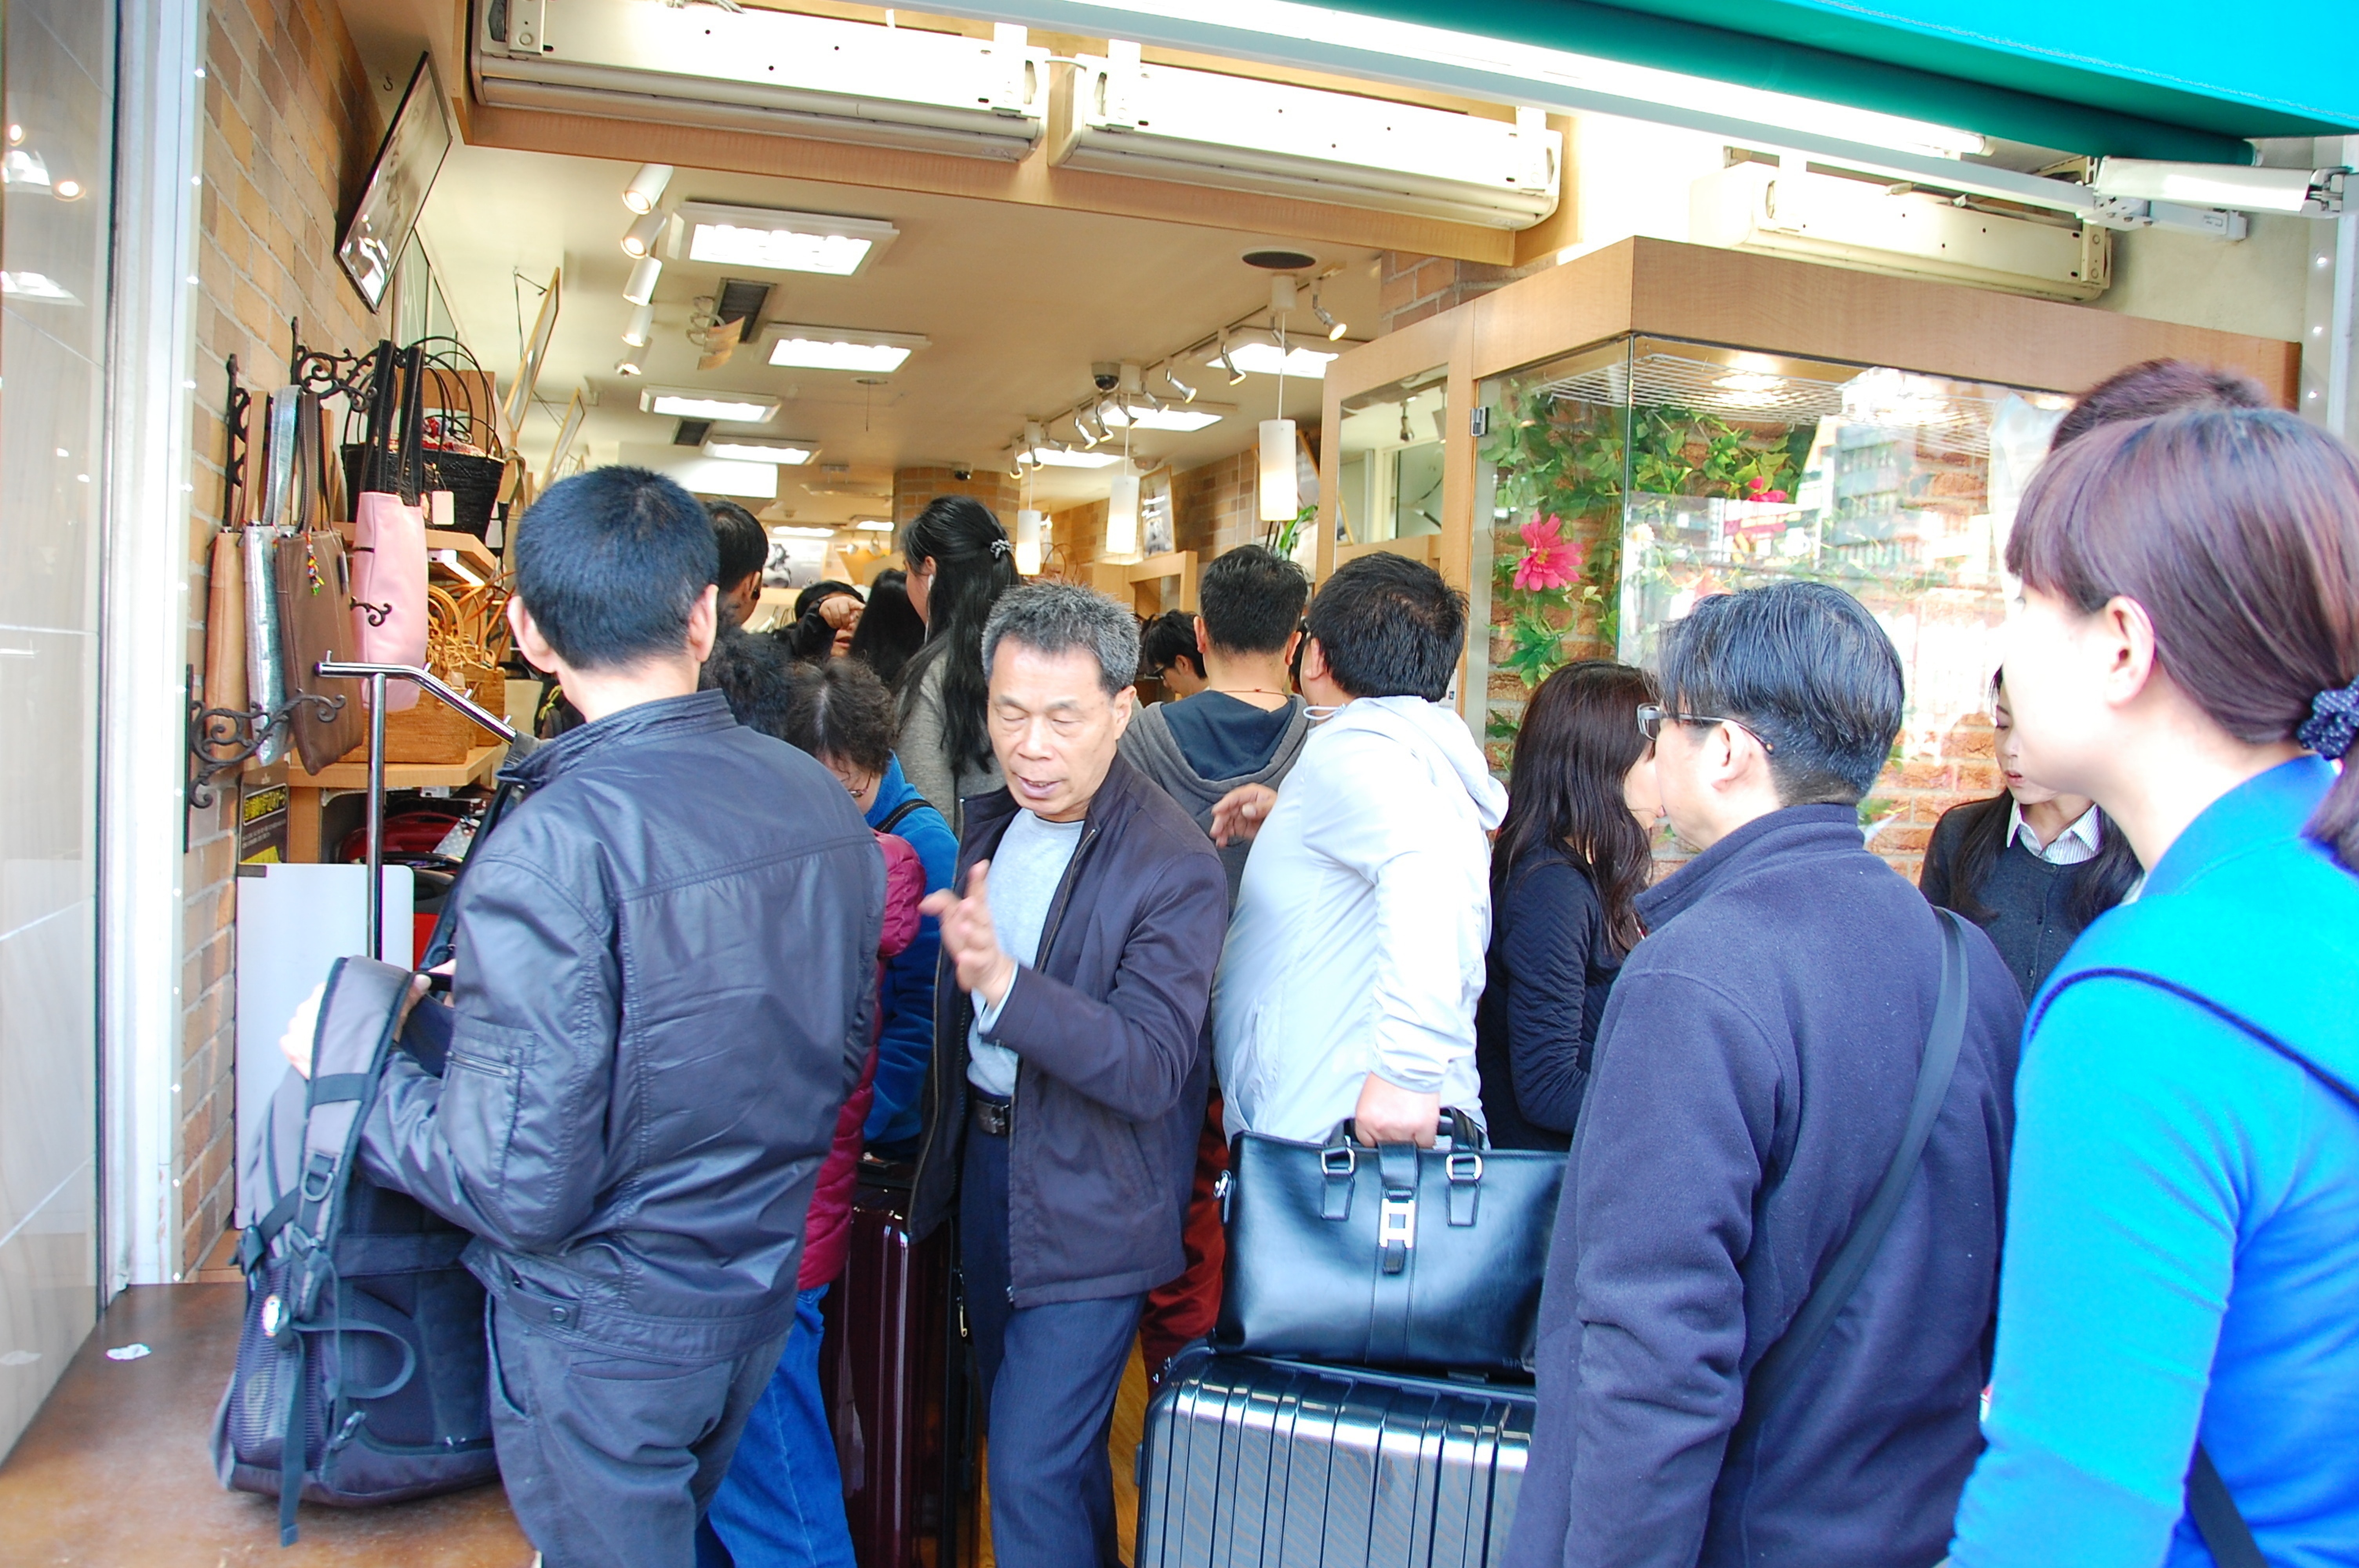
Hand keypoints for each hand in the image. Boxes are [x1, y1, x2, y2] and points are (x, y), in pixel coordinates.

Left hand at [280, 974, 431, 1078]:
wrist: (358, 1080)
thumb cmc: (371, 1049)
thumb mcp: (393, 1016)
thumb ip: (406, 996)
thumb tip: (419, 982)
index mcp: (329, 995)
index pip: (332, 986)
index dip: (344, 996)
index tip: (352, 1006)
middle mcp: (309, 1010)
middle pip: (316, 1005)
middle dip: (328, 1013)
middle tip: (346, 1025)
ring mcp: (298, 1031)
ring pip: (302, 1024)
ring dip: (312, 1030)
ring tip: (332, 1040)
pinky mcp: (293, 1052)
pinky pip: (290, 1044)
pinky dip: (297, 1046)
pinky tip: (312, 1049)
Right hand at [819, 594, 861, 630]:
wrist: (829, 604)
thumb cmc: (843, 610)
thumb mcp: (850, 611)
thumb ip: (853, 616)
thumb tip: (851, 620)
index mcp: (850, 601)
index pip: (855, 604)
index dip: (860, 606)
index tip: (864, 608)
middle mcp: (840, 600)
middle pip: (844, 613)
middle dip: (845, 622)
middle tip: (845, 626)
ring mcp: (831, 603)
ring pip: (836, 617)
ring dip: (839, 624)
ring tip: (840, 625)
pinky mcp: (824, 608)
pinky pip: (829, 619)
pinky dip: (832, 624)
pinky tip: (835, 624)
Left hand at [920, 860, 1017, 1008]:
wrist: (986, 971)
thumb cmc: (968, 939)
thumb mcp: (953, 919)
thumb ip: (942, 904)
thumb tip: (923, 902)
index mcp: (978, 913)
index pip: (979, 894)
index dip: (979, 880)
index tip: (981, 866)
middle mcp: (984, 926)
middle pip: (982, 915)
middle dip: (975, 909)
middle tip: (967, 902)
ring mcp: (985, 945)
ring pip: (982, 938)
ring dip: (972, 932)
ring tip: (963, 927)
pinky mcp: (982, 963)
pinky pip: (978, 961)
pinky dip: (971, 959)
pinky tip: (963, 957)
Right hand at [1209, 784, 1277, 846]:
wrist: (1288, 825)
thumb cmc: (1282, 810)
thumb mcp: (1274, 806)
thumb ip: (1260, 807)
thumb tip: (1246, 809)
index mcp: (1252, 794)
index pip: (1234, 797)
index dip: (1224, 804)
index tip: (1217, 811)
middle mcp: (1245, 803)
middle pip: (1228, 810)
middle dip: (1220, 820)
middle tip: (1216, 829)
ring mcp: (1242, 815)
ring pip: (1226, 821)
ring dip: (1220, 829)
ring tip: (1219, 838)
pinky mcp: (1242, 826)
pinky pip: (1229, 830)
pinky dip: (1224, 836)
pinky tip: (1221, 841)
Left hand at [1352, 1075, 1441, 1147]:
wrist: (1410, 1059)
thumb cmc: (1390, 1074)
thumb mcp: (1369, 1100)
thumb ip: (1372, 1120)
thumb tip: (1376, 1136)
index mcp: (1365, 1119)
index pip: (1368, 1144)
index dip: (1378, 1140)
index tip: (1384, 1136)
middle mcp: (1381, 1127)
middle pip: (1388, 1148)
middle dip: (1394, 1139)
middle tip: (1399, 1123)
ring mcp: (1402, 1129)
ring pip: (1408, 1149)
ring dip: (1410, 1138)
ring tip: (1411, 1120)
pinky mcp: (1423, 1127)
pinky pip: (1425, 1145)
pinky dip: (1426, 1139)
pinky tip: (1423, 1125)